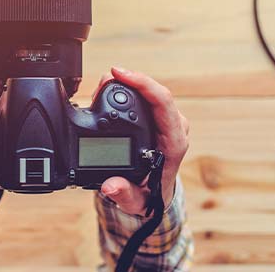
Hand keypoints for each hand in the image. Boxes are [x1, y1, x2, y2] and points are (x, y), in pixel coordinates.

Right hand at [95, 67, 189, 215]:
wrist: (156, 194)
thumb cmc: (149, 194)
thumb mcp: (136, 201)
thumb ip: (124, 194)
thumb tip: (110, 186)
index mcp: (174, 142)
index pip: (163, 102)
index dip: (142, 83)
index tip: (119, 74)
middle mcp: (173, 127)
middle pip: (154, 91)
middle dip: (127, 81)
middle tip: (100, 84)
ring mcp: (167, 120)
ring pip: (149, 91)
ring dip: (126, 84)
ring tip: (101, 90)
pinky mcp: (158, 118)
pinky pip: (145, 96)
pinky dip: (127, 89)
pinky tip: (111, 89)